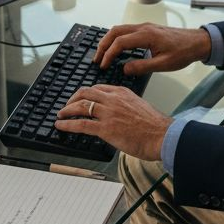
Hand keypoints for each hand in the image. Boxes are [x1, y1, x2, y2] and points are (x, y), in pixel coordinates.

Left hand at [56, 84, 170, 160]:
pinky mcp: (105, 128)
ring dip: (67, 110)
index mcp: (122, 93)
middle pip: (85, 93)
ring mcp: (108, 113)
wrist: (162, 136)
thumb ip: (126, 107)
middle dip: (72, 98)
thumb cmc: (155, 126)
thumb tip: (118, 115)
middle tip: (67, 106)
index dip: (86, 93)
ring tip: (60, 115)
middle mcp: (113, 99)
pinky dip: (67, 124)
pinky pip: (81, 124)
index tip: (81, 98)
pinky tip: (61, 126)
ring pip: (80, 106)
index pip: (98, 88)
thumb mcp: (140, 107)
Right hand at [94, 23, 210, 75]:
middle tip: (96, 58)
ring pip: (119, 29)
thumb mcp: (163, 64)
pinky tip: (116, 48)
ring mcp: (145, 26)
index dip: (109, 54)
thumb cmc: (184, 52)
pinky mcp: (147, 29)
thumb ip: (142, 67)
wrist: (198, 42)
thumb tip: (125, 69)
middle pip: (115, 31)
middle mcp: (143, 28)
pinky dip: (116, 38)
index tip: (103, 65)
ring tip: (102, 53)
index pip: (120, 42)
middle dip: (103, 44)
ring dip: (108, 40)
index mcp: (146, 35)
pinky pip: (126, 30)